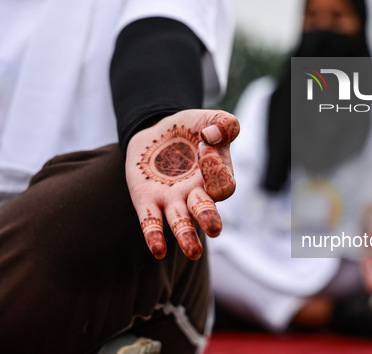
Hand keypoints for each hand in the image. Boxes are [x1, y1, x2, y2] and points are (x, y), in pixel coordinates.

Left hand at [125, 110, 238, 259]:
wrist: (158, 131)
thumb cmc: (191, 128)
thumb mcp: (210, 118)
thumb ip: (224, 123)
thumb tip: (212, 135)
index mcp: (215, 176)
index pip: (223, 183)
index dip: (216, 167)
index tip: (206, 143)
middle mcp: (195, 192)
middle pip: (205, 211)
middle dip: (208, 219)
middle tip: (214, 230)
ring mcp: (171, 199)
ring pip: (181, 222)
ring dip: (186, 236)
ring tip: (191, 252)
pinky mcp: (146, 200)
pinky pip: (151, 222)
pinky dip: (154, 236)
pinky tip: (158, 250)